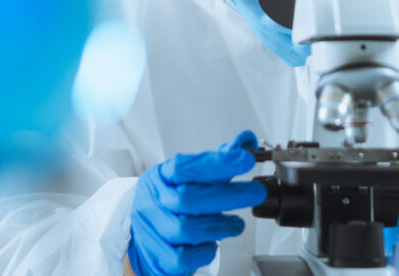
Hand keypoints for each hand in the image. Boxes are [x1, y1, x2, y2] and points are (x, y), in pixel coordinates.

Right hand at [127, 131, 266, 274]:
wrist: (143, 235)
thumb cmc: (170, 203)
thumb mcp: (189, 178)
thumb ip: (218, 161)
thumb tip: (247, 141)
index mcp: (161, 177)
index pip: (185, 166)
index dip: (216, 162)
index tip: (245, 158)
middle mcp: (154, 201)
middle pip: (188, 198)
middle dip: (228, 195)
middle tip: (255, 192)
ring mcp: (153, 229)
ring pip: (185, 229)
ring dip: (219, 225)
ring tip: (236, 224)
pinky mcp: (158, 256)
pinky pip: (182, 257)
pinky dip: (203, 251)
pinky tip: (212, 244)